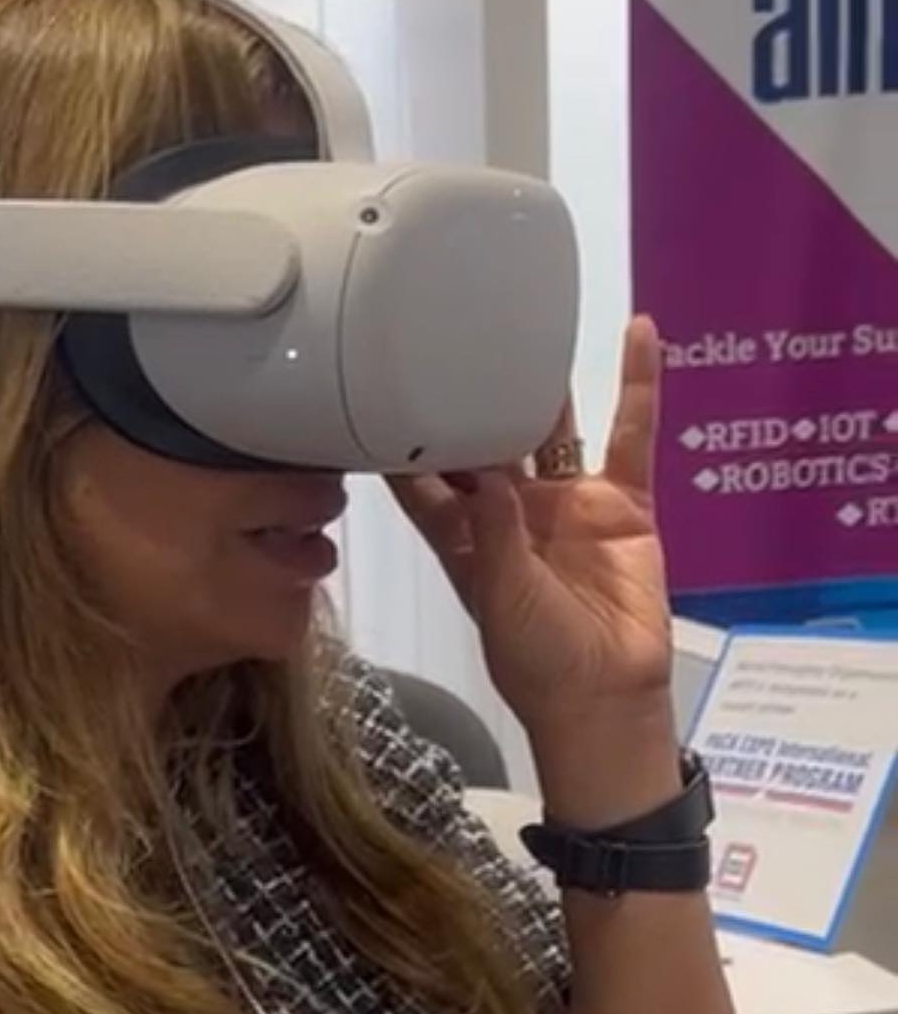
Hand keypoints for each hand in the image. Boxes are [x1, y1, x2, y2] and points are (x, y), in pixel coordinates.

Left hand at [387, 318, 671, 737]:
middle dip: (466, 397)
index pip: (422, 481)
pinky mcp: (622, 502)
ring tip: (526, 318)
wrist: (606, 695)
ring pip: (550, 428)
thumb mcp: (500, 598)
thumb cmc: (538, 660)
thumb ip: (492, 534)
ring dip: (539, 382)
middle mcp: (511, 511)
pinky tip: (640, 332)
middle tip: (449, 333)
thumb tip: (484, 475)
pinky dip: (638, 384)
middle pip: (482, 442)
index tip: (373, 390)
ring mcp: (567, 502)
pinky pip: (631, 434)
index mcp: (464, 538)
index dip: (399, 443)